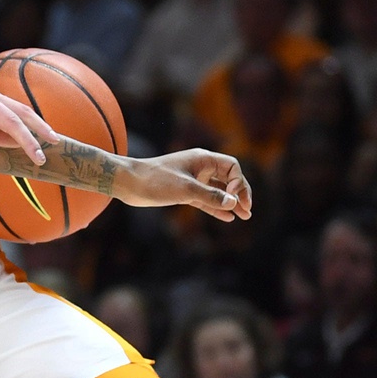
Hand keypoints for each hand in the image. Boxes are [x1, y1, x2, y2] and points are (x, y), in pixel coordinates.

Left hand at [120, 148, 251, 219]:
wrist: (128, 183)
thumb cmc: (155, 180)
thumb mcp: (185, 189)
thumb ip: (210, 196)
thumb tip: (233, 202)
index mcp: (203, 159)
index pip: (232, 167)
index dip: (238, 182)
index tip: (233, 198)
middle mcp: (200, 168)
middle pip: (228, 179)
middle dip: (240, 194)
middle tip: (248, 210)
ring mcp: (193, 181)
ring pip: (218, 191)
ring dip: (231, 203)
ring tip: (244, 216)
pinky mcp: (184, 193)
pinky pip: (206, 200)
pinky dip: (217, 208)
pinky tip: (228, 217)